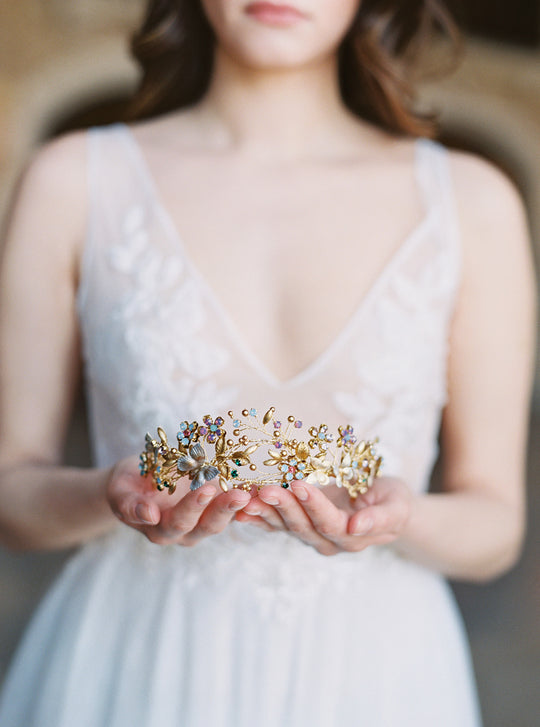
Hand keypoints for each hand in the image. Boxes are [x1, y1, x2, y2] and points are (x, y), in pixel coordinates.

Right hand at [106, 455, 250, 545]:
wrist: (137, 480)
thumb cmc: (126, 485)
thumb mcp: (119, 492)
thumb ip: (129, 505)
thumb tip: (148, 515)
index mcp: (160, 529)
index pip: (180, 522)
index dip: (193, 507)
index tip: (206, 489)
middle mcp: (184, 531)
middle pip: (207, 525)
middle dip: (224, 509)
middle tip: (240, 494)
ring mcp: (202, 522)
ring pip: (224, 519)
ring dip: (240, 507)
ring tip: (254, 491)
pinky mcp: (215, 509)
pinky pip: (233, 508)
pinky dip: (247, 499)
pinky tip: (260, 486)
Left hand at [234, 476, 413, 555]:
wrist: (386, 506)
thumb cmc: (394, 502)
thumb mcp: (397, 507)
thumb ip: (380, 519)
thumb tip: (357, 527)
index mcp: (351, 537)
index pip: (328, 522)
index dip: (313, 505)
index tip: (298, 484)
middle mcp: (327, 541)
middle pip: (301, 525)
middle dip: (283, 506)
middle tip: (265, 488)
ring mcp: (310, 535)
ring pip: (283, 525)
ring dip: (263, 511)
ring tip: (245, 497)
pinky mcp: (297, 526)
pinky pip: (273, 524)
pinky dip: (256, 517)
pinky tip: (238, 510)